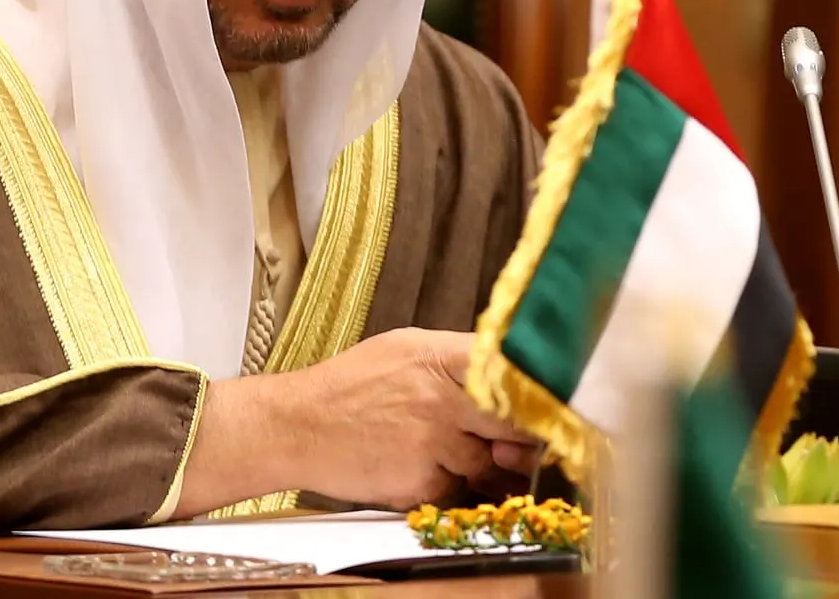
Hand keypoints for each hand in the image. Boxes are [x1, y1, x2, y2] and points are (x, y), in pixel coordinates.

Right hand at [284, 328, 537, 508]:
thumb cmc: (348, 388)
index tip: (542, 401)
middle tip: (514, 439)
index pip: (510, 370)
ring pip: (485, 460)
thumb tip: (502, 373)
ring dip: (474, 462)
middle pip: (512, 420)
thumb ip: (455, 361)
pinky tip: (411, 465)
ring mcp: (433, 441)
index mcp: (438, 356)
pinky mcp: (421, 480)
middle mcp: (441, 397)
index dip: (531, 389)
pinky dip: (442, 483)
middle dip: (518, 434)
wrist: (295, 426)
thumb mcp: (402, 350)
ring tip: (435, 447)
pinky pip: (454, 487)